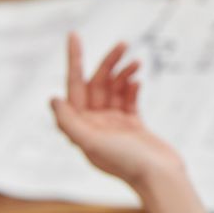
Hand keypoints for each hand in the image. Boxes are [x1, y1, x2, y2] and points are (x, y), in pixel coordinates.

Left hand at [51, 34, 183, 189]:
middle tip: (123, 44)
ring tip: (136, 62)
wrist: (160, 177)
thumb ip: (69, 122)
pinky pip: (128, 99)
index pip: (74, 86)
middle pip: (97, 84)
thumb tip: (53, 99)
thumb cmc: (126, 162)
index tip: (74, 35)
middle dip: (108, 63)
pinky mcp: (133, 125)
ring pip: (114, 89)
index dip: (73, 59)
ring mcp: (114, 124)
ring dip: (123, 73)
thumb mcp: (92, 142)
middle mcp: (95, 124)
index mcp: (82, 127)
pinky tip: (138, 79)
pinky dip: (131, 87)